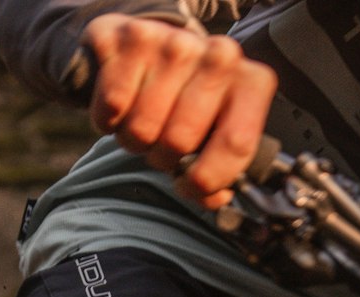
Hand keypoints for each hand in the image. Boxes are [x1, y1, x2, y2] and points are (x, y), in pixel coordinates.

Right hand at [83, 15, 276, 206]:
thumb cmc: (187, 105)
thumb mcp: (214, 138)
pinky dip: (108, 118)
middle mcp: (219, 56)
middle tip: (161, 147)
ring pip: (142, 126)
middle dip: (163, 158)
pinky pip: (113, 104)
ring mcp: (175, 42)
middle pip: (179, 140)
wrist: (152, 52)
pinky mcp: (132, 36)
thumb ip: (220, 175)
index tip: (189, 186)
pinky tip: (121, 106)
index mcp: (251, 83)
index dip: (206, 180)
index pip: (236, 144)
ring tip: (142, 124)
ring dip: (134, 140)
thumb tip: (216, 197)